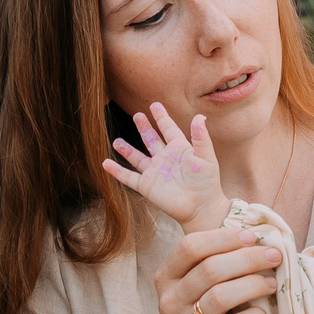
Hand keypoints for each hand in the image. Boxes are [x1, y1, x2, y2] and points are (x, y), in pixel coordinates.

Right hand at [103, 102, 228, 229]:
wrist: (200, 208)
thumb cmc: (207, 184)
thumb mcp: (206, 158)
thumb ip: (201, 138)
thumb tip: (199, 117)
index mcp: (180, 149)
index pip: (168, 129)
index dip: (161, 118)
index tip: (155, 105)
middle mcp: (165, 159)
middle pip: (151, 140)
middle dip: (144, 128)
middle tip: (137, 115)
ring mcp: (155, 172)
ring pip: (137, 158)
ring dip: (127, 150)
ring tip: (116, 141)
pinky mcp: (147, 186)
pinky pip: (128, 177)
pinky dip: (116, 171)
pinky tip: (106, 163)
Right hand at [150, 227, 282, 313]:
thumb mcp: (190, 292)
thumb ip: (210, 266)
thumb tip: (255, 238)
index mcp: (166, 279)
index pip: (190, 247)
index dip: (224, 237)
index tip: (251, 236)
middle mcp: (171, 302)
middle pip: (211, 269)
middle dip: (248, 257)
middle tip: (274, 255)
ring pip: (221, 296)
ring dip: (253, 284)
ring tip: (272, 283)